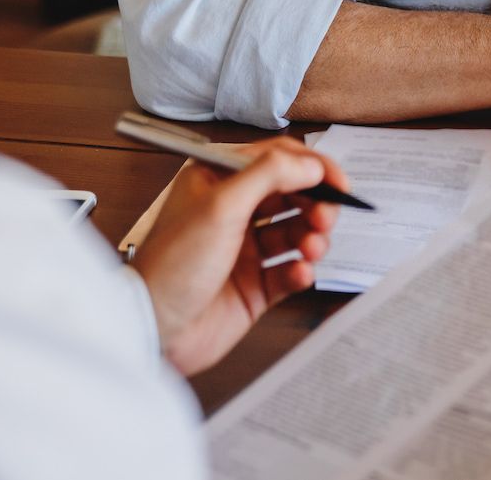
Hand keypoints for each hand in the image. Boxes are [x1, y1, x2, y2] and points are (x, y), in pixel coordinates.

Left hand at [130, 138, 345, 374]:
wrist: (153, 330)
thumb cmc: (171, 266)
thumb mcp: (220, 206)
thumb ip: (269, 175)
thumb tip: (310, 164)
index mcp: (218, 181)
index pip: (276, 160)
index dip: (311, 168)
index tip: (337, 181)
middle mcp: (233, 212)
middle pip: (292, 195)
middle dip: (316, 204)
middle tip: (326, 217)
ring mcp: (244, 250)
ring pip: (296, 232)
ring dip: (312, 237)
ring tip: (311, 248)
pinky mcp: (253, 286)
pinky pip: (290, 271)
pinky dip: (301, 271)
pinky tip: (298, 274)